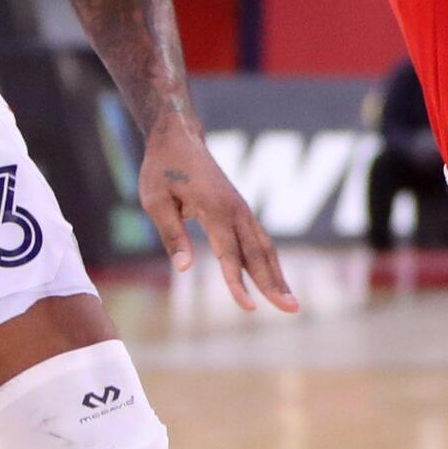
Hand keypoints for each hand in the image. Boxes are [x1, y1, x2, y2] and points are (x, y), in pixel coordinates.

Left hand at [139, 123, 297, 313]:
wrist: (179, 138)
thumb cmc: (163, 169)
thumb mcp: (155, 201)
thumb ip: (172, 234)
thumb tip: (184, 269)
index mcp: (214, 209)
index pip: (229, 254)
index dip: (237, 283)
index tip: (248, 308)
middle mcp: (235, 209)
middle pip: (257, 254)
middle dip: (274, 284)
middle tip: (292, 310)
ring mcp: (241, 209)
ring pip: (264, 247)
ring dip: (278, 275)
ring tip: (291, 302)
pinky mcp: (240, 209)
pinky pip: (259, 239)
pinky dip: (270, 262)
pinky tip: (276, 280)